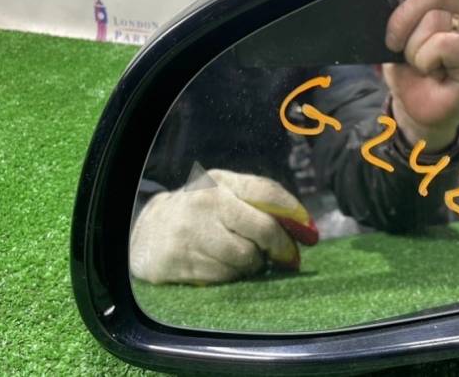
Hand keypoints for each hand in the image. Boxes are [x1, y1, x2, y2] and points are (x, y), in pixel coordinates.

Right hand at [129, 170, 315, 284]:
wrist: (149, 232)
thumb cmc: (203, 213)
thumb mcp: (227, 193)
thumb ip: (262, 203)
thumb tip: (307, 229)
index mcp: (221, 182)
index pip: (266, 192)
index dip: (294, 214)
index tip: (310, 234)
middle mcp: (205, 204)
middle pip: (262, 228)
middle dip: (281, 247)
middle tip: (288, 257)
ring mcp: (191, 234)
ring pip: (246, 257)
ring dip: (255, 264)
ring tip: (247, 259)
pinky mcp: (181, 263)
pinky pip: (225, 276)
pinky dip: (233, 275)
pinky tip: (225, 267)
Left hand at [383, 0, 458, 151]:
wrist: (419, 114)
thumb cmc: (412, 74)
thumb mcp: (400, 34)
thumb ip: (406, 7)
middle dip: (403, 17)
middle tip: (397, 45)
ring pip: (435, 17)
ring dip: (414, 46)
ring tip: (421, 63)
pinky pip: (443, 41)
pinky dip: (426, 58)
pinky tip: (433, 71)